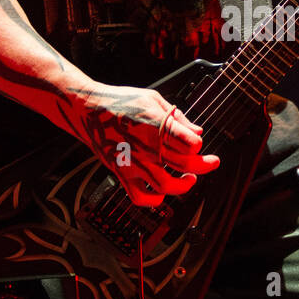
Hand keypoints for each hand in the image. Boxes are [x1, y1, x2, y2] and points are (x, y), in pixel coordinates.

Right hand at [67, 83, 219, 206]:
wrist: (87, 110)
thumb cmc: (121, 101)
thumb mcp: (153, 99)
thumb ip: (177, 117)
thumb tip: (197, 131)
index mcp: (157, 125)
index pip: (190, 143)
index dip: (198, 144)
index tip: (196, 143)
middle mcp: (147, 146)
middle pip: (184, 164)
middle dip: (203, 165)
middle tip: (211, 163)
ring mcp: (134, 162)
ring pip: (166, 185)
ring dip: (183, 186)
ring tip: (189, 179)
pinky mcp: (122, 173)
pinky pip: (140, 196)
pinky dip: (153, 200)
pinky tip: (160, 193)